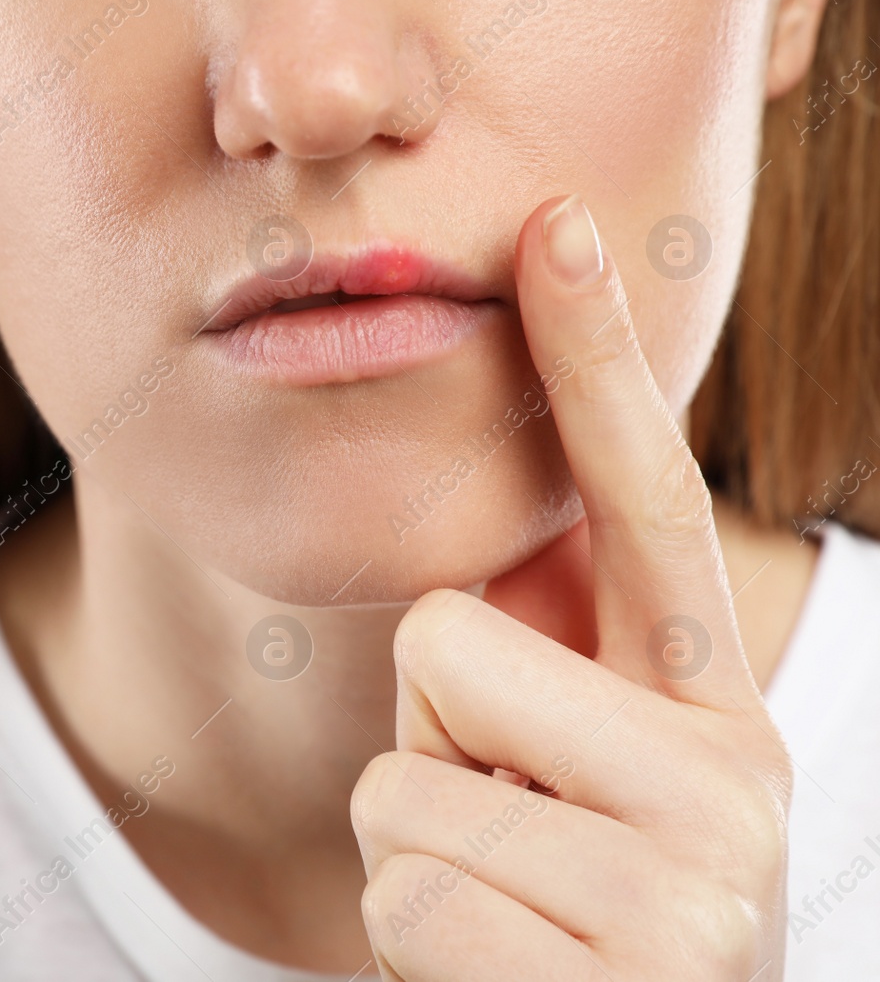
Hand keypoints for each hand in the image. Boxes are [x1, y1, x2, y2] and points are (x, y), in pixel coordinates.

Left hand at [349, 196, 792, 980]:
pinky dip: (414, 942)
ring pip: (400, 781)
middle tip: (508, 838)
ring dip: (417, 856)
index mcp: (713, 708)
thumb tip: (476, 572)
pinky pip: (400, 893)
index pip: (645, 504)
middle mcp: (734, 773)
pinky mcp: (627, 977)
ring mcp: (693, 886)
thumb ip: (544, 669)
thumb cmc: (567, 925)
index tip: (556, 226)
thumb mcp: (568, 786)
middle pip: (445, 637)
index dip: (595, 363)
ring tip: (509, 919)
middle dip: (426, 741)